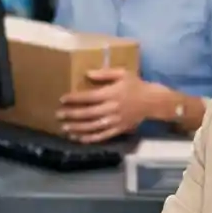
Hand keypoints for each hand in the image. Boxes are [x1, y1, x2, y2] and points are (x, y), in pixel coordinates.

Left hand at [57, 68, 176, 142]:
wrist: (153, 102)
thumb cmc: (136, 85)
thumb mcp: (122, 73)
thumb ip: (104, 73)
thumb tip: (87, 73)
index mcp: (111, 94)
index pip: (89, 97)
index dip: (74, 98)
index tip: (62, 99)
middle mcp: (111, 108)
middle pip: (88, 113)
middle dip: (72, 115)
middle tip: (58, 115)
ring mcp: (115, 121)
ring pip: (93, 126)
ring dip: (77, 128)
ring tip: (65, 129)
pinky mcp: (118, 129)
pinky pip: (102, 136)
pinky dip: (90, 138)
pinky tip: (79, 139)